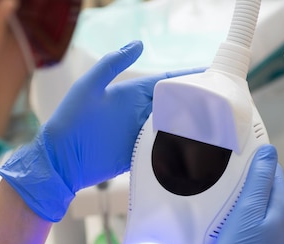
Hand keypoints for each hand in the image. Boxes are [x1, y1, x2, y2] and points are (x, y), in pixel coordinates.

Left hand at [0, 40, 202, 221]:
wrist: (60, 160)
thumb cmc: (70, 120)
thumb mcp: (89, 87)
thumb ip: (112, 65)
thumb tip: (140, 44)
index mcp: (130, 94)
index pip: (165, 83)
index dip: (187, 79)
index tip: (211, 75)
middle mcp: (138, 114)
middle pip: (173, 107)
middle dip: (195, 104)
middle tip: (222, 105)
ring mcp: (139, 136)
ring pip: (170, 129)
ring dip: (189, 129)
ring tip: (216, 129)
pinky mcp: (137, 157)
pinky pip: (161, 152)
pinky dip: (176, 150)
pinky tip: (194, 151)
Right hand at [201, 145, 283, 243]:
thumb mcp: (247, 210)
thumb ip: (259, 180)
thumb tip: (270, 151)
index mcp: (282, 207)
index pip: (274, 173)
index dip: (257, 164)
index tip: (236, 160)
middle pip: (269, 191)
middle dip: (251, 182)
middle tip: (227, 178)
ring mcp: (279, 237)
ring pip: (263, 209)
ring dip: (248, 202)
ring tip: (226, 199)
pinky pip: (259, 225)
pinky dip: (247, 219)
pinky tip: (232, 223)